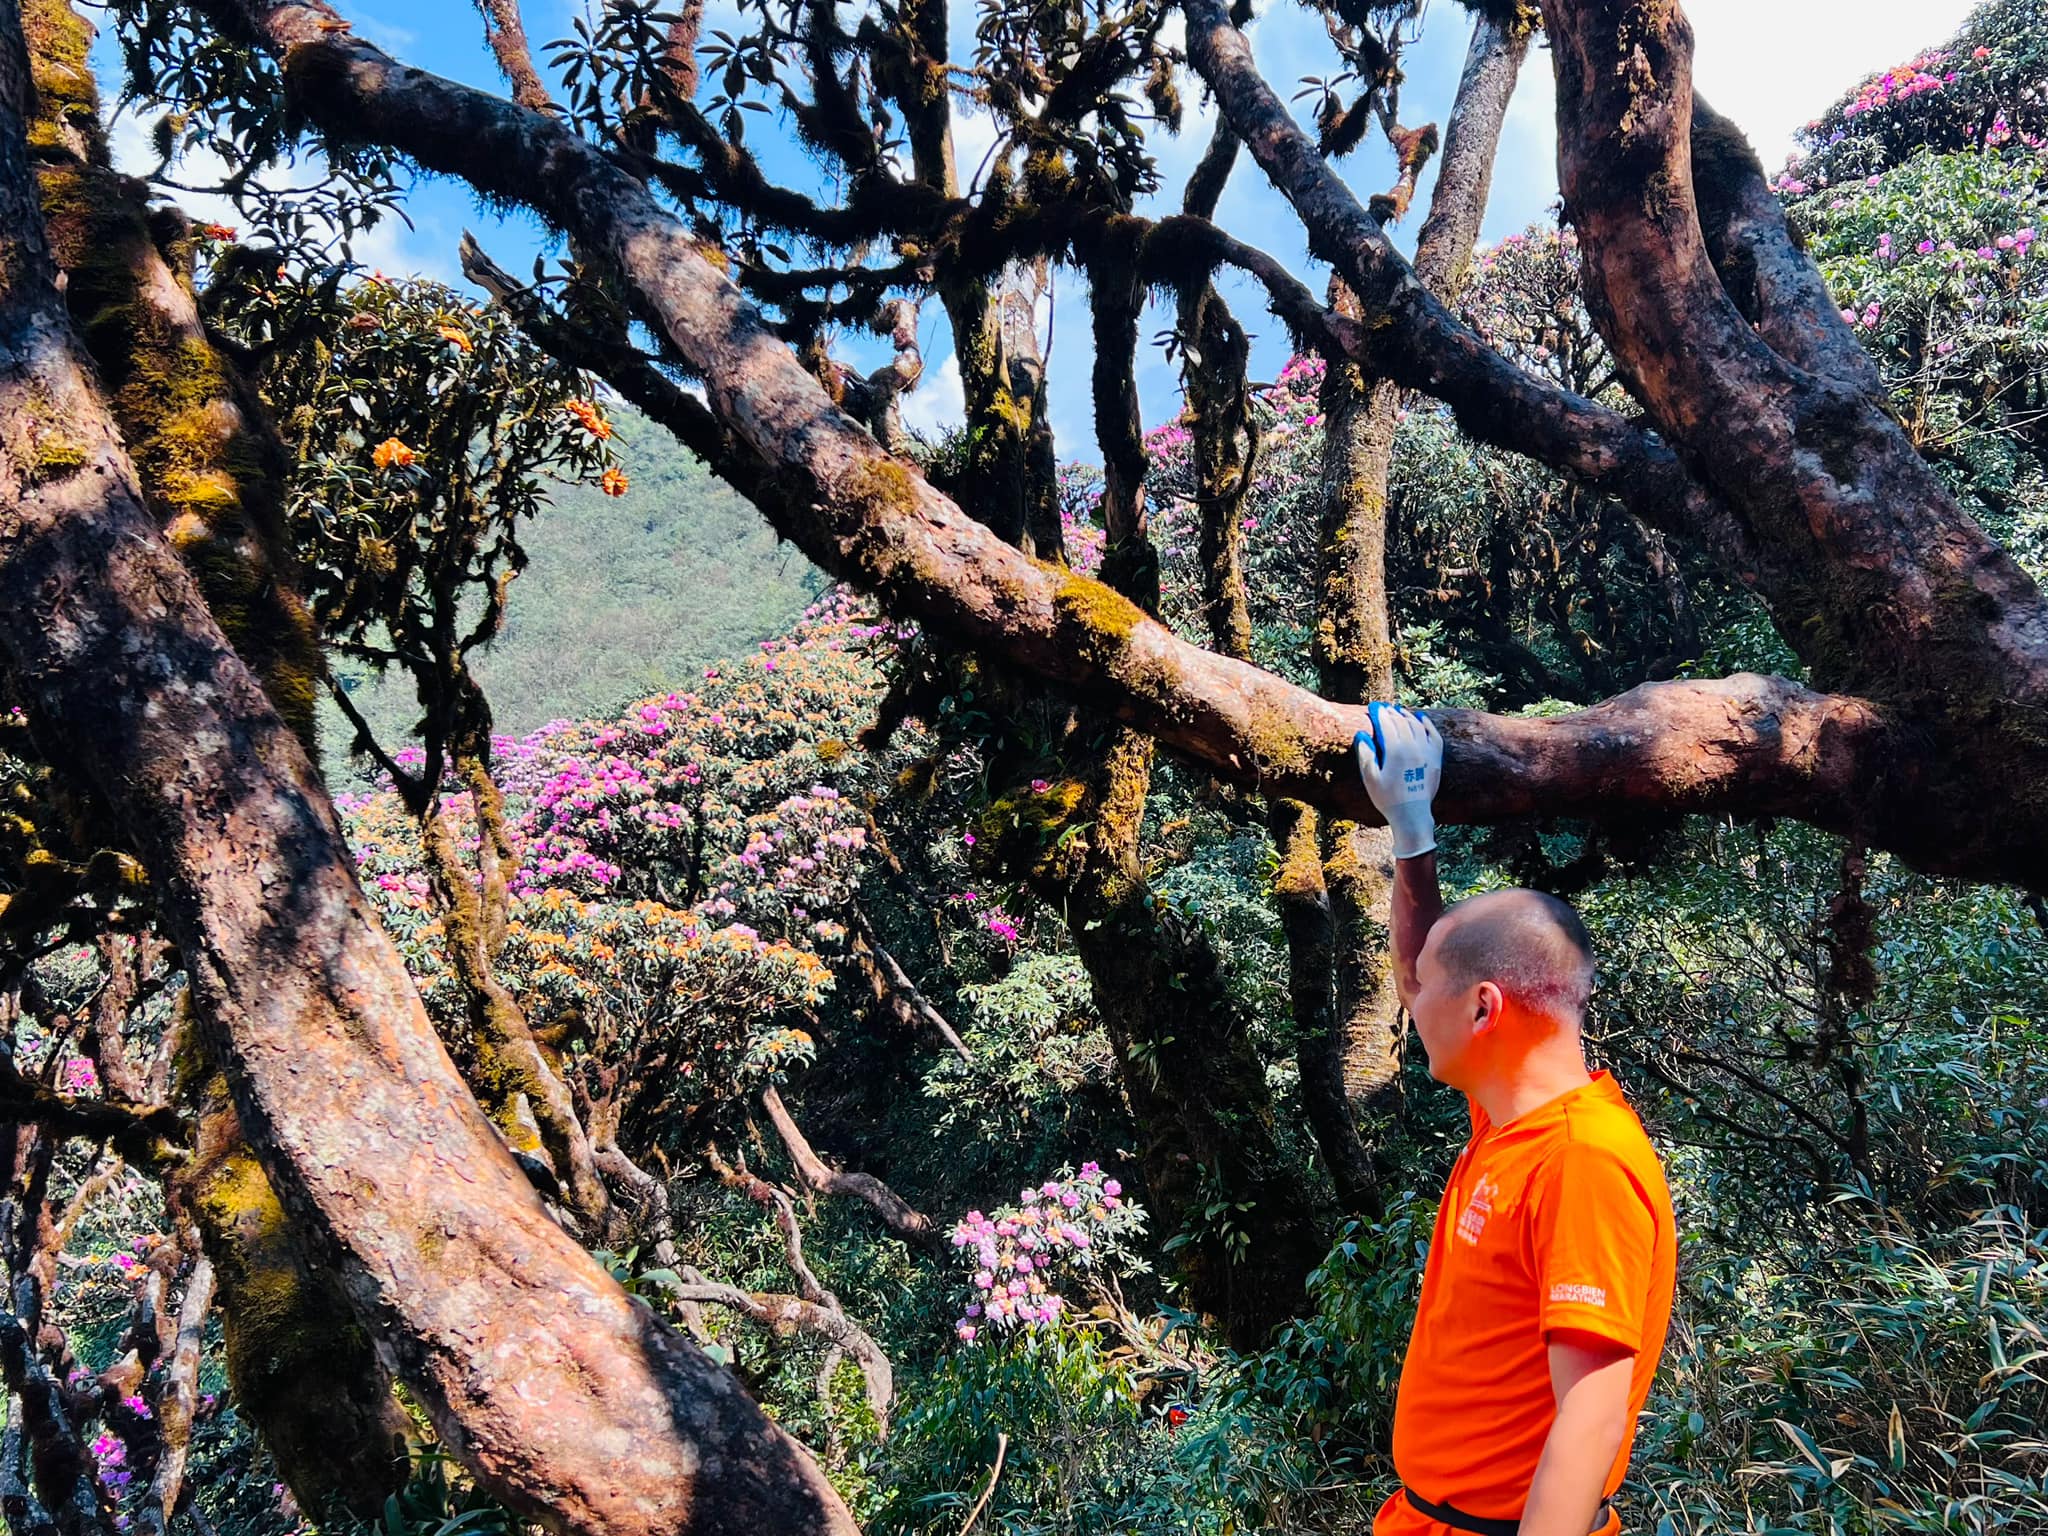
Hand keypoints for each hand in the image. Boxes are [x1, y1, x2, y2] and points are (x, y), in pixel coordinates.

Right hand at [1354, 703, 1441, 858]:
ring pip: (1417, 726)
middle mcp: (1413, 747)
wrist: (1412, 814)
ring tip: (1399, 710)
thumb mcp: (1370, 778)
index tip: (1374, 707)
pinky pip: (1434, 735)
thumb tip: (1362, 735)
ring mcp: (1427, 752)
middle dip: (1392, 713)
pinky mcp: (1435, 758)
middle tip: (1384, 707)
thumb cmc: (1387, 798)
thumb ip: (1365, 754)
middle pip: (1402, 722)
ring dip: (1407, 716)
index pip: (1387, 725)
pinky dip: (1427, 725)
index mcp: (1395, 750)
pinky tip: (1421, 719)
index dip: (1379, 714)